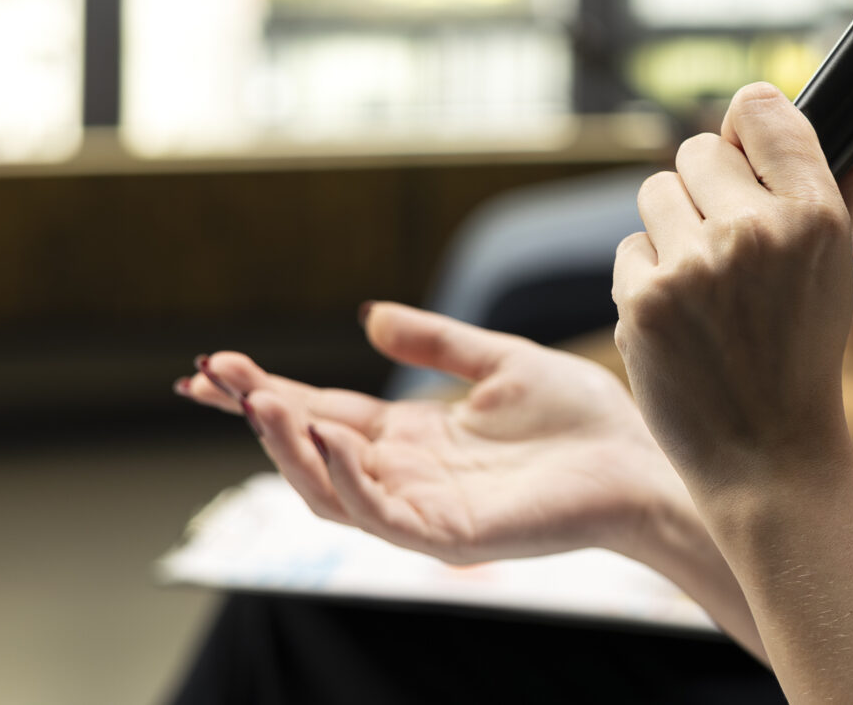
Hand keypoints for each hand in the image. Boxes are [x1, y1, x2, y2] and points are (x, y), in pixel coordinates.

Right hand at [175, 302, 681, 566]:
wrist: (641, 460)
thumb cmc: (583, 419)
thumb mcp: (499, 361)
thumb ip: (436, 341)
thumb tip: (368, 315)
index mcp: (413, 436)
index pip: (322, 411)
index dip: (268, 389)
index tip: (215, 363)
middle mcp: (406, 474)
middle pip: (309, 449)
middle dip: (258, 413)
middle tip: (210, 375)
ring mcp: (422, 508)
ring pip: (329, 487)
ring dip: (287, 444)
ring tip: (258, 399)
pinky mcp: (448, 536)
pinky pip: (379, 514)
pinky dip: (343, 478)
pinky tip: (322, 434)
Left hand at [614, 84, 852, 496]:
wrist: (768, 456)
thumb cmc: (805, 351)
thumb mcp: (838, 264)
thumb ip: (850, 179)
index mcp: (813, 214)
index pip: (759, 109)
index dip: (746, 130)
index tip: (746, 155)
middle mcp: (754, 232)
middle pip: (696, 150)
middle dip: (707, 191)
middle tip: (729, 247)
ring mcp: (694, 266)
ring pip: (655, 192)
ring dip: (673, 230)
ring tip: (705, 286)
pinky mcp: (642, 301)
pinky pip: (630, 248)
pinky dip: (647, 279)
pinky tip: (680, 319)